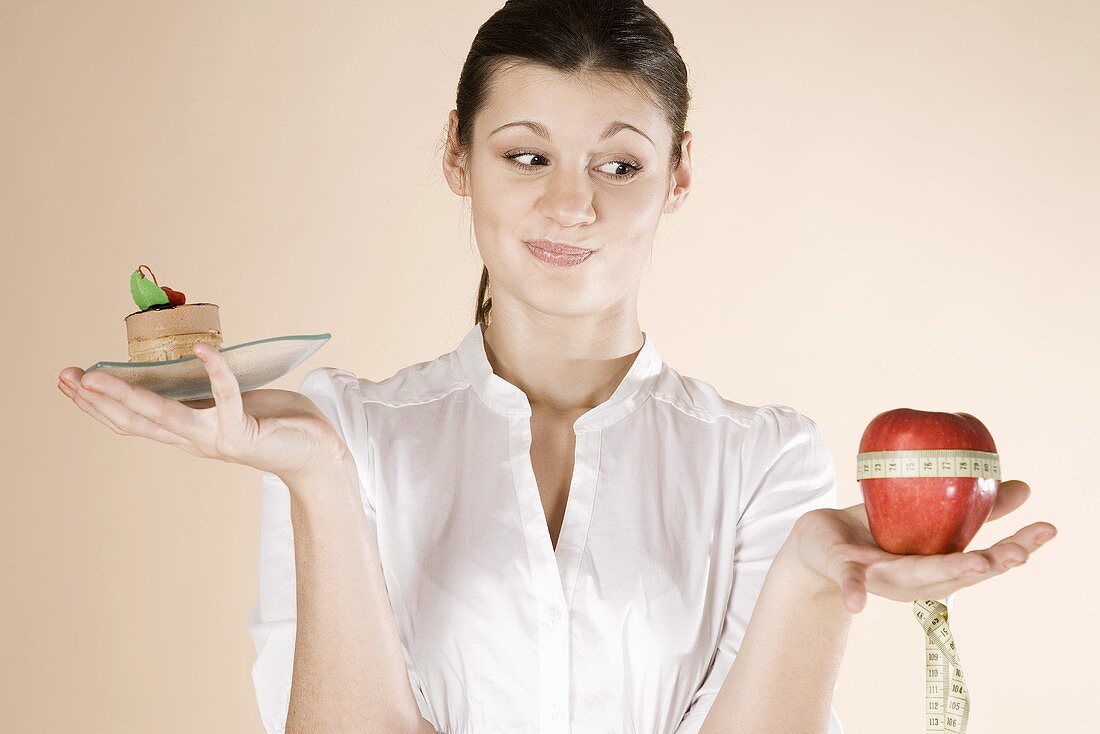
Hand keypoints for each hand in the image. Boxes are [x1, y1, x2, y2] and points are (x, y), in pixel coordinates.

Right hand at [57, 343, 349, 482]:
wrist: (320, 456)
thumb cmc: (280, 425)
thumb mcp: (234, 405)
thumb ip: (208, 392)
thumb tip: (188, 360)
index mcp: (189, 434)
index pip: (134, 422)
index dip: (99, 405)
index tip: (71, 381)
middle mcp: (196, 441)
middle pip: (136, 421)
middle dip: (98, 399)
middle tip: (67, 377)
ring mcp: (218, 439)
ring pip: (165, 415)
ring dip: (130, 394)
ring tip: (99, 374)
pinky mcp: (244, 432)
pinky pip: (226, 396)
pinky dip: (214, 371)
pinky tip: (201, 349)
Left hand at [791, 480, 1056, 612]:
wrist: (816, 545)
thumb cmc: (874, 531)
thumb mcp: (926, 516)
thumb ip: (972, 508)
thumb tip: (1022, 486)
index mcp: (936, 566)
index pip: (985, 561)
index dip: (1017, 547)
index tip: (1048, 529)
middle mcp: (916, 580)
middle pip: (959, 574)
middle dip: (991, 564)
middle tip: (1019, 554)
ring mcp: (883, 578)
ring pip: (917, 576)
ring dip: (948, 571)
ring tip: (978, 562)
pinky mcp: (847, 571)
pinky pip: (851, 581)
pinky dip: (855, 592)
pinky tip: (858, 604)